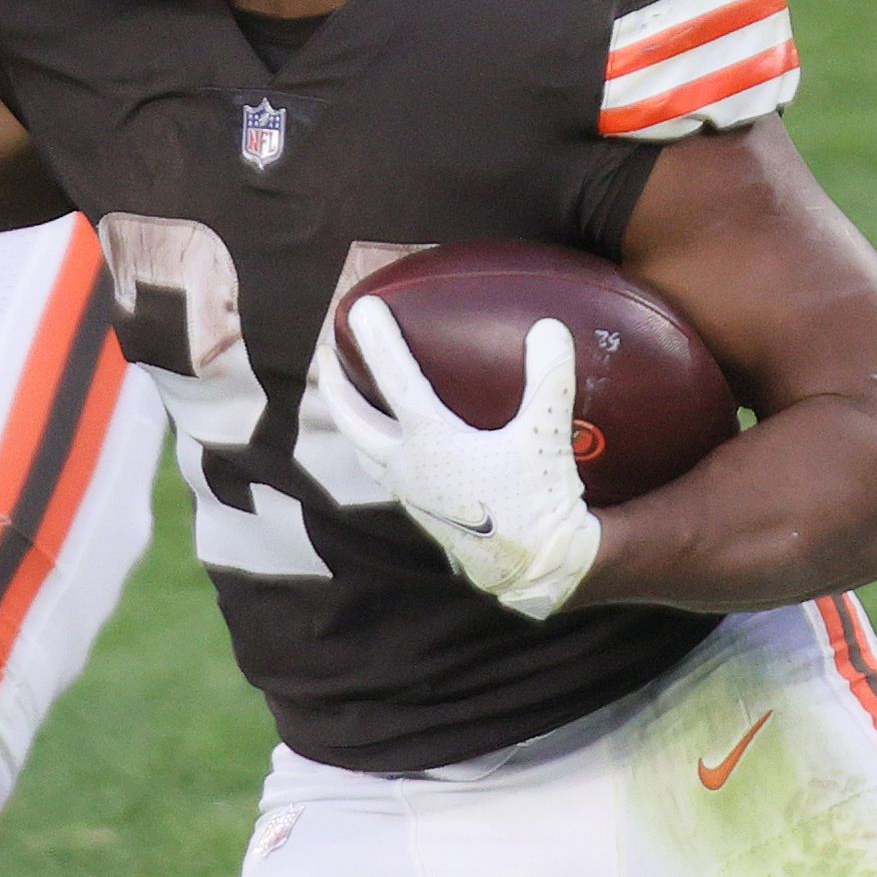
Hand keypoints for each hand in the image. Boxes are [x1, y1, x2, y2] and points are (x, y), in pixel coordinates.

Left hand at [313, 299, 600, 621]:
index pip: (396, 381)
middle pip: (354, 421)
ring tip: (346, 399)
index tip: (362, 308)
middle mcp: (409, 468)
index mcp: (431, 443)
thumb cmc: (540, 501)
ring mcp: (411, 494)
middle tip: (326, 355)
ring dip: (349, 421)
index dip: (379, 340)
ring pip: (363, 451)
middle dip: (335, 386)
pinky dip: (374, 449)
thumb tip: (550, 327)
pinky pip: (384, 473)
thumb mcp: (546, 435)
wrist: (538, 568)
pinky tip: (393, 445)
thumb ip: (548, 379)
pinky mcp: (423, 513)